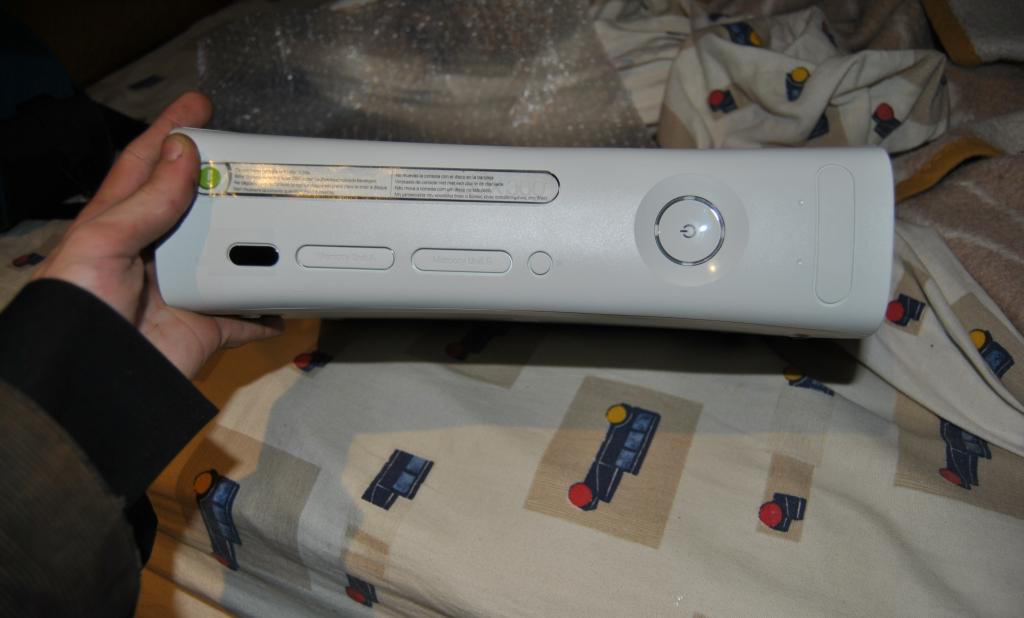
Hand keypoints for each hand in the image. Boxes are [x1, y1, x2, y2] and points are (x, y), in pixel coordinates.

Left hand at [34, 92, 282, 377]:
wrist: (89, 384)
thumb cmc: (77, 308)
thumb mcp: (103, 243)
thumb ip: (147, 201)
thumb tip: (183, 152)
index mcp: (119, 224)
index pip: (146, 165)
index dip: (172, 133)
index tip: (200, 106)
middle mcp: (154, 252)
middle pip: (197, 207)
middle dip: (225, 182)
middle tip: (258, 158)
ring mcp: (182, 289)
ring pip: (229, 256)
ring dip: (256, 239)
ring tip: (285, 213)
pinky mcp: (205, 325)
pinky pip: (247, 315)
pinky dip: (269, 309)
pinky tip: (289, 295)